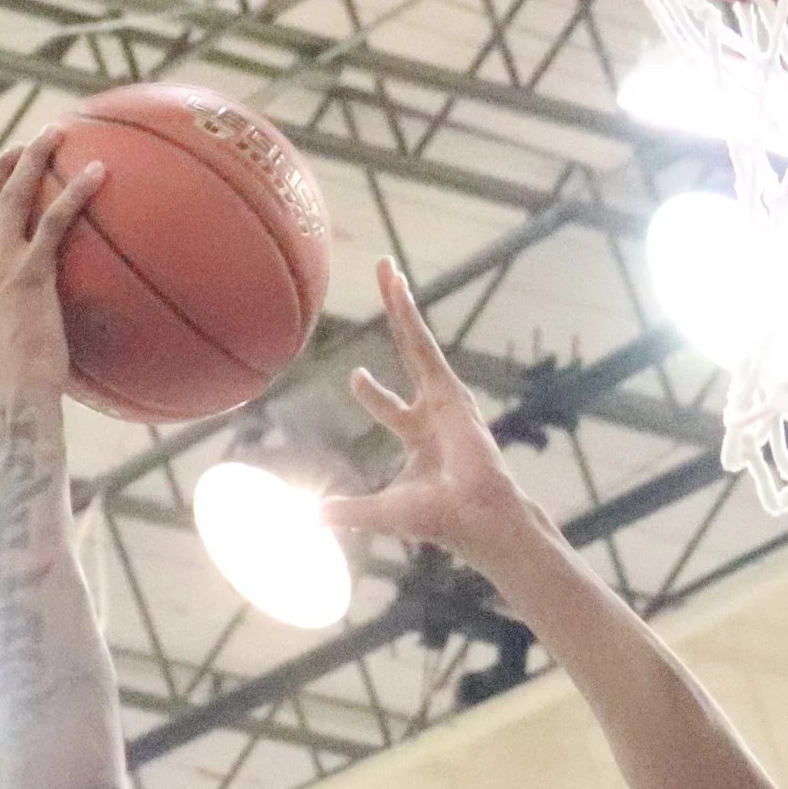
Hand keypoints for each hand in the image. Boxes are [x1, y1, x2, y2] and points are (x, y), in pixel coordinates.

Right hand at [0, 130, 102, 409]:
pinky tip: (97, 173)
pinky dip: (75, 192)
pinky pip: (53, 220)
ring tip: (55, 133)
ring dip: (31, 158)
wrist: (15, 399)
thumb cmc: (19, 395)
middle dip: (0, 166)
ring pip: (11, 194)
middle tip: (24, 145)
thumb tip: (42, 355)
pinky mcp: (29, 272)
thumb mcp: (9, 364)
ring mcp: (0, 265)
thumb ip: (19, 346)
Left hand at [323, 258, 529, 562]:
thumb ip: (349, 512)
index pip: (390, 407)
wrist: (477, 519)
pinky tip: (396, 287)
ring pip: (414, 340)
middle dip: (395, 326)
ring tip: (386, 268)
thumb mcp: (383, 512)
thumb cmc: (441, 520)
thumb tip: (310, 519)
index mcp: (419, 437)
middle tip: (383, 293)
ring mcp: (444, 397)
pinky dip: (407, 315)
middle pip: (407, 358)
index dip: (372, 393)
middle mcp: (433, 412)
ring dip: (400, 304)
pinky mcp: (450, 389)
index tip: (358, 378)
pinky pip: (421, 343)